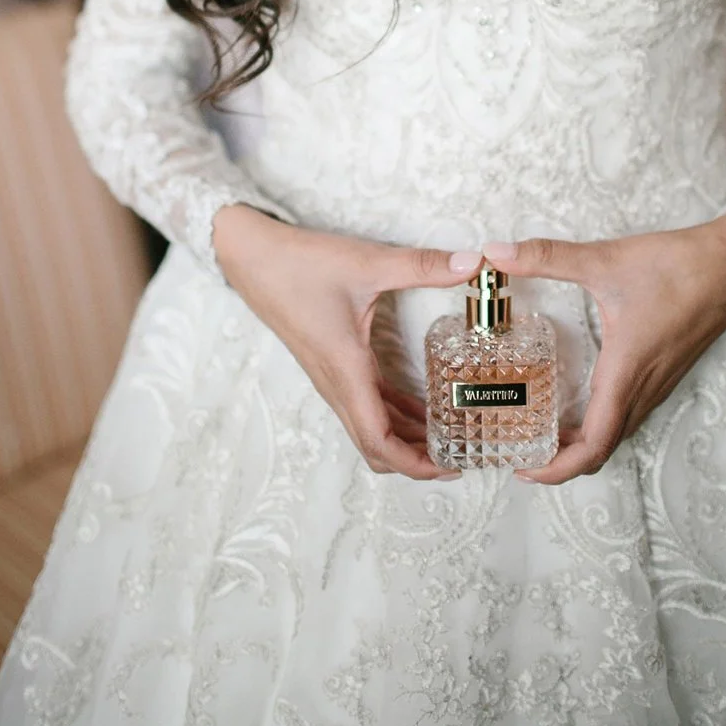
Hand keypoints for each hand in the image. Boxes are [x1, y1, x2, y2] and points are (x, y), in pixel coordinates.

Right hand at [214, 205, 481, 480]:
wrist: (252, 257)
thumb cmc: (300, 264)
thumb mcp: (368, 263)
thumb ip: (422, 265)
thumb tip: (473, 262)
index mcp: (346, 370)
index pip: (378, 440)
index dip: (414, 464)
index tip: (450, 469)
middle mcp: (337, 383)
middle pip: (376, 445)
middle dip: (416, 460)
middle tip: (460, 457)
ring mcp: (332, 376)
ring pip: (370, 426)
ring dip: (406, 439)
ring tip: (449, 436)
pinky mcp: (332, 364)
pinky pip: (365, 403)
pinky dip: (394, 415)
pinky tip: (421, 406)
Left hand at [482, 206, 725, 483]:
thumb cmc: (677, 266)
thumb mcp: (605, 260)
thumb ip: (547, 256)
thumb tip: (495, 251)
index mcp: (627, 373)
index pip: (594, 446)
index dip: (558, 469)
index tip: (524, 468)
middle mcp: (645, 388)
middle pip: (603, 448)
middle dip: (562, 461)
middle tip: (521, 450)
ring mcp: (659, 382)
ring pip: (618, 431)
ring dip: (582, 443)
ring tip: (541, 430)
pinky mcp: (666, 370)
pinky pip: (629, 412)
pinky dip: (600, 422)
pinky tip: (577, 399)